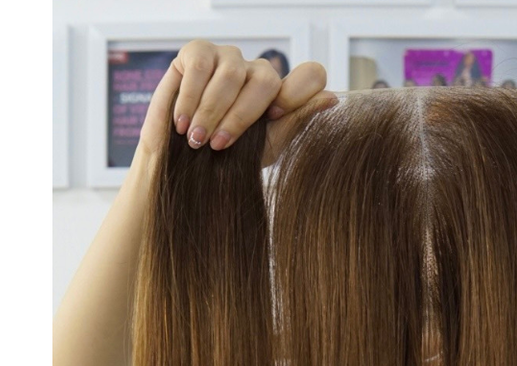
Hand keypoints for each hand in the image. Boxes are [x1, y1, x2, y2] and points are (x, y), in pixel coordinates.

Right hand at [137, 40, 329, 166]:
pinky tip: (183, 122)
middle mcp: (259, 70)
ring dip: (211, 112)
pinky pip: (200, 67)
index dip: (297, 94)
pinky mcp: (197, 51)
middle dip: (240, 117)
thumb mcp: (268, 146)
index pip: (311, 75)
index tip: (273, 118)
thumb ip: (296, 122)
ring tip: (197, 140)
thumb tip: (333, 98)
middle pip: (266, 78)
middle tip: (218, 146)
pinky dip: (191, 99)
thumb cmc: (230, 158)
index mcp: (283, 93)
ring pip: (232, 74)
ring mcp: (230, 57)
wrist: (184, 163)